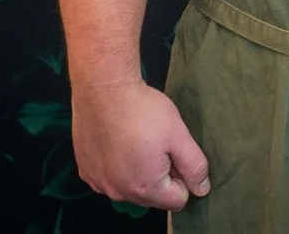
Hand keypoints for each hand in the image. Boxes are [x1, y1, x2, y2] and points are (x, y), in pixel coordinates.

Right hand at [72, 80, 210, 210]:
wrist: (103, 89)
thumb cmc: (141, 110)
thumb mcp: (179, 135)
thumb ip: (194, 166)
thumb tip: (201, 189)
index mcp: (145, 188)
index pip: (177, 199)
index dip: (182, 175)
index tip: (175, 151)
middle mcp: (118, 192)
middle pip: (152, 196)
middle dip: (160, 174)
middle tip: (157, 142)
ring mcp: (99, 182)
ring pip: (130, 186)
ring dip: (138, 169)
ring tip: (138, 139)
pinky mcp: (86, 169)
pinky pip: (109, 177)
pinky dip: (117, 164)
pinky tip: (119, 141)